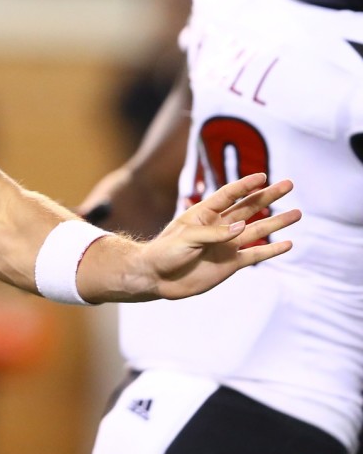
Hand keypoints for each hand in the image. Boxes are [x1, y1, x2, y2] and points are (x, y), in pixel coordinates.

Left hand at [137, 172, 298, 299]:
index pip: (228, 194)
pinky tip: (288, 243)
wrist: (157, 277)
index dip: (245, 185)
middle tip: (289, 184)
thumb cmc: (165, 251)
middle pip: (249, 208)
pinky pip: (255, 255)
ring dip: (277, 222)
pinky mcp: (230, 263)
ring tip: (297, 213)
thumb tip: (243, 227)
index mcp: (204, 213)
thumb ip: (214, 233)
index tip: (263, 176)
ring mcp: (226, 245)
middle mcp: (219, 227)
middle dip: (268, 196)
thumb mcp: (186, 237)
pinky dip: (271, 250)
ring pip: (257, 230)